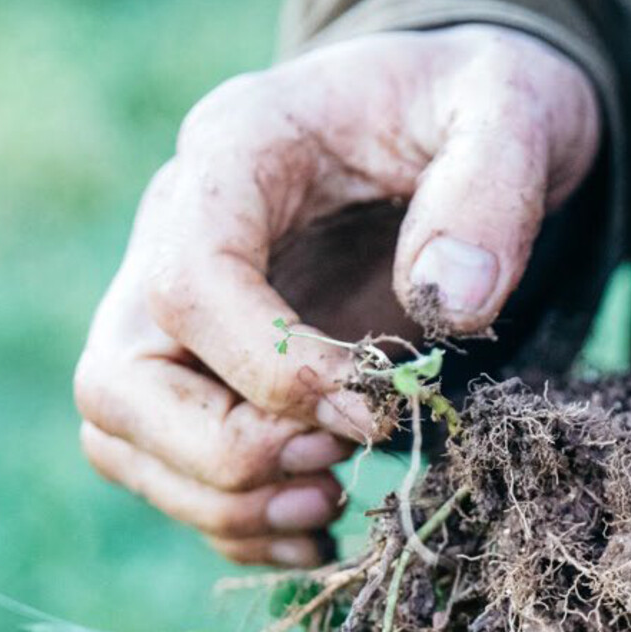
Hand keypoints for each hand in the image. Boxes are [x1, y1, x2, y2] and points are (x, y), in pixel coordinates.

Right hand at [74, 25, 600, 565]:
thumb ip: (490, 188)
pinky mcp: (202, 369)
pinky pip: (168, 472)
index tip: (373, 410)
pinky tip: (324, 526)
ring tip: (334, 501)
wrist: (460, 119)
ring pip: (124, 439)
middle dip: (227, 454)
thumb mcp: (512, 108)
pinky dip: (238, 522)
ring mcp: (174, 306)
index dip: (272, 371)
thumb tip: (447, 304)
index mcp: (236, 151)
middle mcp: (175, 229)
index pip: (188, 281)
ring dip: (223, 503)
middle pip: (118, 381)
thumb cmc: (477, 105)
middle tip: (339, 466)